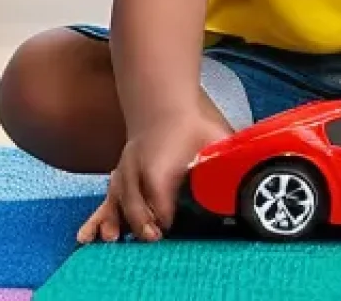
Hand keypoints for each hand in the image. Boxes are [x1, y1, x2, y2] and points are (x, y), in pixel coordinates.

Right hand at [77, 112, 230, 243]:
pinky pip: (109, 196)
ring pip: (118, 203)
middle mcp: (137, 172)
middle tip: (155, 238)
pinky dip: (103, 212)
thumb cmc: (190, 124)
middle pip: (136, 209)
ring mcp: (125, 171)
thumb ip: (226, 156)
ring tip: (120, 237)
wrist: (163, 103)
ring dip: (120, 220)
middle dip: (144, 226)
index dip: (166, 221)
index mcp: (159, 170)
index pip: (160, 206)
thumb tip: (247, 167)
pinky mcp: (119, 171)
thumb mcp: (213, 138)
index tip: (172, 229)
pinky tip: (93, 230)